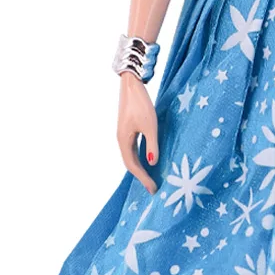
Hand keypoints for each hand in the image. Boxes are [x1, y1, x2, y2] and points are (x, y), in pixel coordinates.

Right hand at [116, 71, 159, 192]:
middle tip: (153, 187)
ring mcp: (124, 135)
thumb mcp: (150, 125)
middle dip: (141, 176)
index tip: (153, 189)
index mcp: (123, 141)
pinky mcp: (128, 129)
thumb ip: (152, 144)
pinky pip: (133, 149)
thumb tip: (153, 163)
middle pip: (130, 163)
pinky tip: (149, 160)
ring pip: (131, 156)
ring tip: (151, 178)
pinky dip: (140, 158)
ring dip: (141, 168)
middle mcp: (121, 140)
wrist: (131, 85)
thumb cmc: (140, 104)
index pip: (133, 166)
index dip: (143, 178)